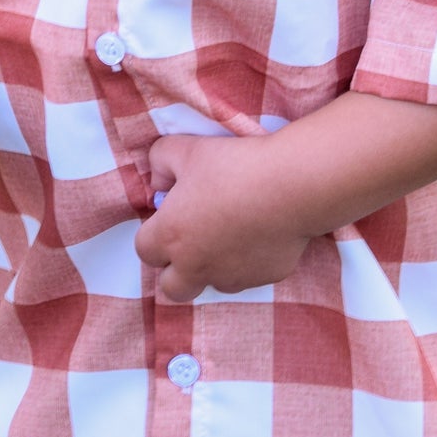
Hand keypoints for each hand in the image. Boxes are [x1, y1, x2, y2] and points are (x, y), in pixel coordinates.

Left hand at [134, 134, 311, 303]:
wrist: (292, 185)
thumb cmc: (234, 165)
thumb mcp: (185, 149)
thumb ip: (160, 162)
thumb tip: (160, 182)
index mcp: (171, 236)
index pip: (144, 251)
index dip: (154, 234)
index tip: (171, 216)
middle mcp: (196, 265)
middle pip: (172, 287)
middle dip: (175, 269)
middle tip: (191, 241)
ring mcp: (231, 276)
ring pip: (212, 284)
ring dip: (212, 268)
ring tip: (229, 235)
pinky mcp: (264, 278)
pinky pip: (248, 277)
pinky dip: (247, 263)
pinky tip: (259, 235)